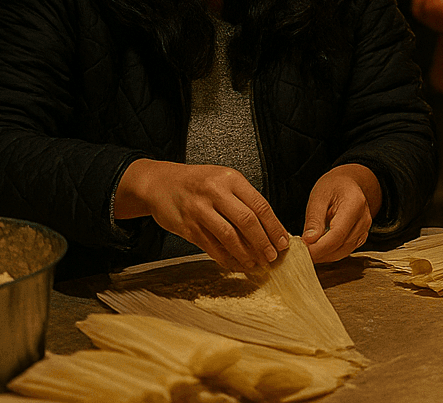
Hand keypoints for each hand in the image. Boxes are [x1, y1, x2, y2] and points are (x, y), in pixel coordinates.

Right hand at [114, 159, 289, 270]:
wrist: (159, 183)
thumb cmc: (197, 182)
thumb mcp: (223, 180)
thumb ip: (243, 199)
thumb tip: (268, 227)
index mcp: (230, 179)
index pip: (259, 205)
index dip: (274, 226)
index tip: (283, 242)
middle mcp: (215, 192)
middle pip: (247, 221)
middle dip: (263, 242)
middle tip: (272, 257)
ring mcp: (199, 210)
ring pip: (229, 236)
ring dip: (245, 254)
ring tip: (257, 264)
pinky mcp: (187, 226)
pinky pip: (210, 246)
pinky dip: (225, 258)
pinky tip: (235, 264)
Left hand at [303, 164, 381, 262]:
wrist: (346, 182)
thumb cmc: (332, 186)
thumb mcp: (318, 197)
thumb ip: (314, 219)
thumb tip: (309, 241)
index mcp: (354, 205)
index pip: (337, 235)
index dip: (319, 248)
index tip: (302, 251)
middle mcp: (364, 219)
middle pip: (341, 246)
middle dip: (320, 253)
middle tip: (301, 252)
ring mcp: (365, 229)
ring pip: (344, 252)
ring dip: (325, 255)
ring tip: (308, 249)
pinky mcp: (361, 236)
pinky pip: (346, 250)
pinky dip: (331, 253)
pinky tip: (319, 248)